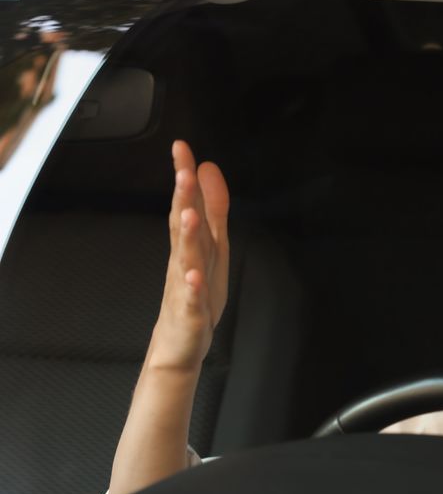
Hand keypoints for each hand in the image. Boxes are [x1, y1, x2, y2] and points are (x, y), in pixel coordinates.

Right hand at [149, 140, 230, 372]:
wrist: (178, 346)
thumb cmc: (193, 295)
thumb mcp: (211, 247)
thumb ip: (213, 210)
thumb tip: (210, 171)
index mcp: (190, 246)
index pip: (187, 206)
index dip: (185, 177)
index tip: (182, 147)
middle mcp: (184, 262)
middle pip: (183, 227)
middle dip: (184, 198)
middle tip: (183, 171)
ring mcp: (186, 287)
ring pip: (186, 259)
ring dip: (187, 237)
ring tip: (189, 215)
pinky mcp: (191, 314)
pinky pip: (192, 299)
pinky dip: (193, 287)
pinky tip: (194, 276)